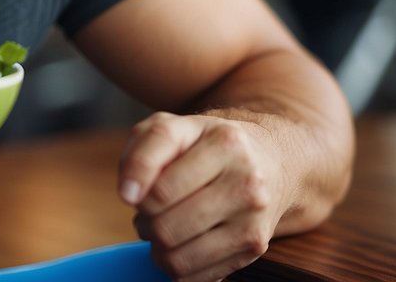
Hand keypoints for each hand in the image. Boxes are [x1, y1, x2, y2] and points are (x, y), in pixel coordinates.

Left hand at [117, 111, 287, 281]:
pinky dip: (176, 265)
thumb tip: (128, 194)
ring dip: (156, 246)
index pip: (161, 186)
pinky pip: (196, 275)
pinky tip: (180, 243)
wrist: (269, 162)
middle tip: (147, 210)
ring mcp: (252, 217)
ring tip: (160, 226)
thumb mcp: (172, 127)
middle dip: (144, 221)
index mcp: (224, 143)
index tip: (127, 195)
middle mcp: (246, 180)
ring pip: (178, 255)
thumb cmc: (206, 144)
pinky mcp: (254, 246)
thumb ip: (141, 152)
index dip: (133, 194)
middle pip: (166, 225)